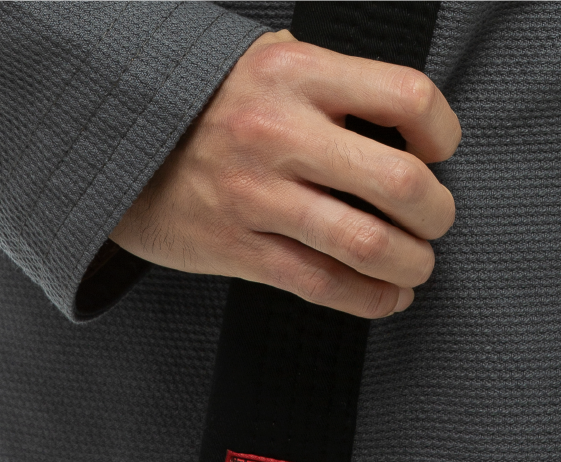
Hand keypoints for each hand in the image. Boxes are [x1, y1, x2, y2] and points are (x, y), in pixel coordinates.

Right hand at [110, 30, 460, 317]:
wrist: (117, 148)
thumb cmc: (210, 108)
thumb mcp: (266, 63)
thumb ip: (334, 82)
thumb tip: (409, 122)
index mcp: (296, 74)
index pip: (407, 97)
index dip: (442, 134)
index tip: (438, 154)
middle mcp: (278, 132)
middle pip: (401, 183)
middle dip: (437, 213)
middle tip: (435, 220)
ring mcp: (257, 195)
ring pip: (368, 245)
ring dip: (412, 264)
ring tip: (416, 264)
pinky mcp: (240, 249)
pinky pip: (326, 285)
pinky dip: (372, 299)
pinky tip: (388, 295)